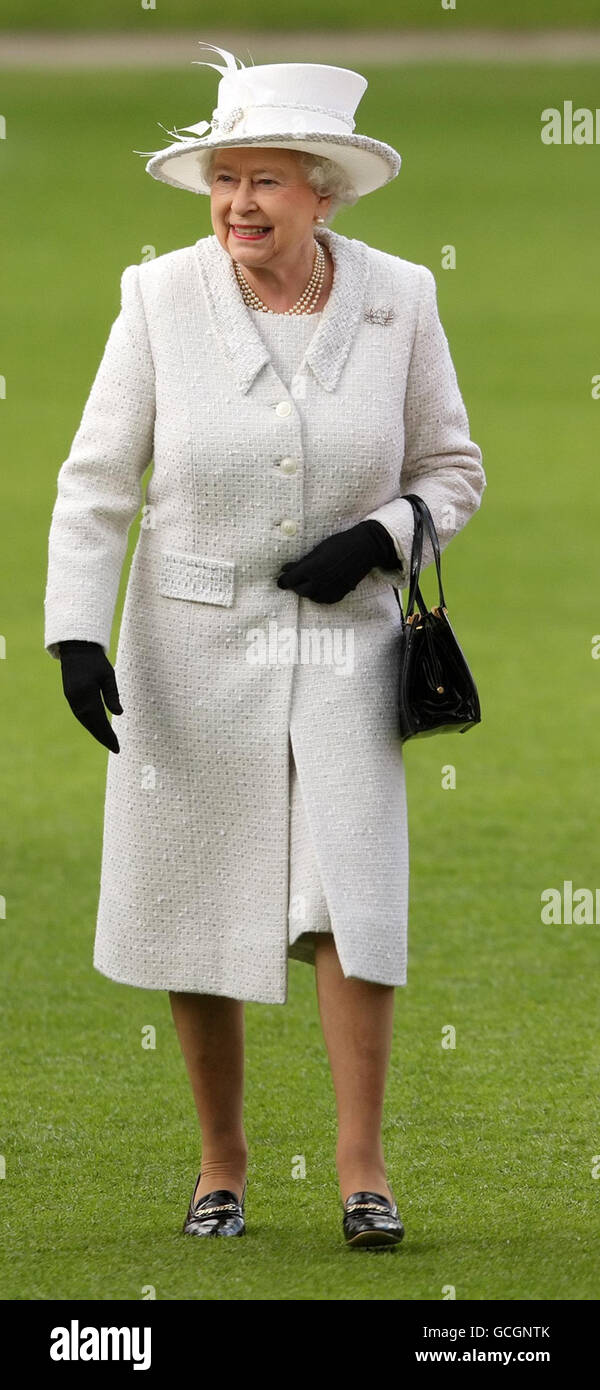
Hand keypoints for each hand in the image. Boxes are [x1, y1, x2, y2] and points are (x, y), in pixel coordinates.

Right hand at [59, 640, 122, 753]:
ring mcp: (71, 699)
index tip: (117, 746)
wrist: (77, 649)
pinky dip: (89, 724)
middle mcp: (77, 699)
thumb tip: (119, 714)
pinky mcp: (70, 697)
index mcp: (87, 693)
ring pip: (84, 721)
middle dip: (103, 737)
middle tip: (115, 748)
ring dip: (96, 732)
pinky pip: (80, 715)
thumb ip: (112, 695)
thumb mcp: (108, 675)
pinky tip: (97, 728)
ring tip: (108, 741)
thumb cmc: (96, 661)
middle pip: (91, 723)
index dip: (108, 734)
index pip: (99, 719)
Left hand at [276, 520, 397, 602]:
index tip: (280, 581)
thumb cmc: (339, 544)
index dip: (284, 581)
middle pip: (300, 591)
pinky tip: (319, 588)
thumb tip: (284, 569)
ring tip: (308, 583)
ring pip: (312, 597)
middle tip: (294, 580)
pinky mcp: (340, 593)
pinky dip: (319, 595)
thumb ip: (301, 562)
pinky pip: (324, 600)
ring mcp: (331, 589)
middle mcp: (320, 582)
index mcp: (312, 568)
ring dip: (307, 591)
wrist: (364, 549)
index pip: (291, 580)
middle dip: (295, 586)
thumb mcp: (317, 550)